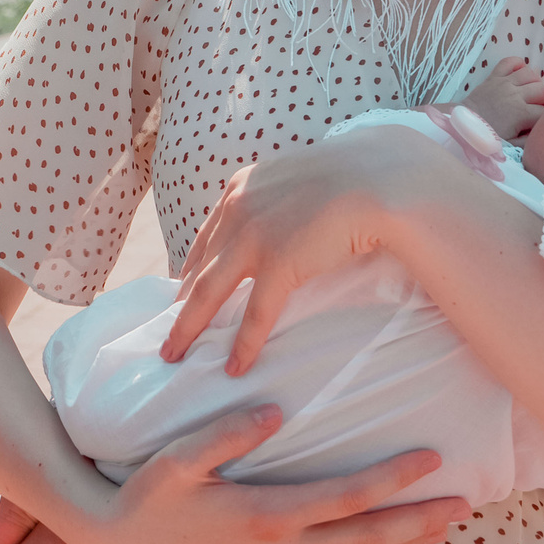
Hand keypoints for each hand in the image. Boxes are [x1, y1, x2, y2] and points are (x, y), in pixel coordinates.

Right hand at [80, 405, 470, 543]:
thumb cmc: (148, 494)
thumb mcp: (178, 458)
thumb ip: (227, 434)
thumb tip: (276, 412)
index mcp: (264, 517)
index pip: (346, 497)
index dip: (392, 479)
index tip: (430, 459)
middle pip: (366, 540)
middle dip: (419, 523)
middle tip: (464, 505)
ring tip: (440, 527)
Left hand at [163, 123, 437, 373]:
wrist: (377, 177)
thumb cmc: (349, 179)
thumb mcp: (297, 182)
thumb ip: (276, 201)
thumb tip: (278, 225)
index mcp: (241, 188)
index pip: (206, 238)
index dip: (189, 270)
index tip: (179, 294)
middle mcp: (238, 209)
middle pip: (198, 267)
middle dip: (179, 303)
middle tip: (166, 333)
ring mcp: (255, 235)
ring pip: (209, 292)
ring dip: (188, 328)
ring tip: (175, 355)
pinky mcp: (279, 262)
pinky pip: (256, 312)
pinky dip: (244, 344)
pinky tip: (236, 367)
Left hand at [462, 56, 543, 140]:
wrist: (461, 124)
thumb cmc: (485, 136)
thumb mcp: (510, 146)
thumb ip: (529, 140)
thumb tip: (543, 133)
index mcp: (520, 113)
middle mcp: (515, 94)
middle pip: (543, 90)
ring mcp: (504, 83)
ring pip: (530, 74)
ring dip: (537, 82)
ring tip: (535, 93)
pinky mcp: (494, 76)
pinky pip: (509, 62)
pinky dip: (518, 64)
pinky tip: (521, 73)